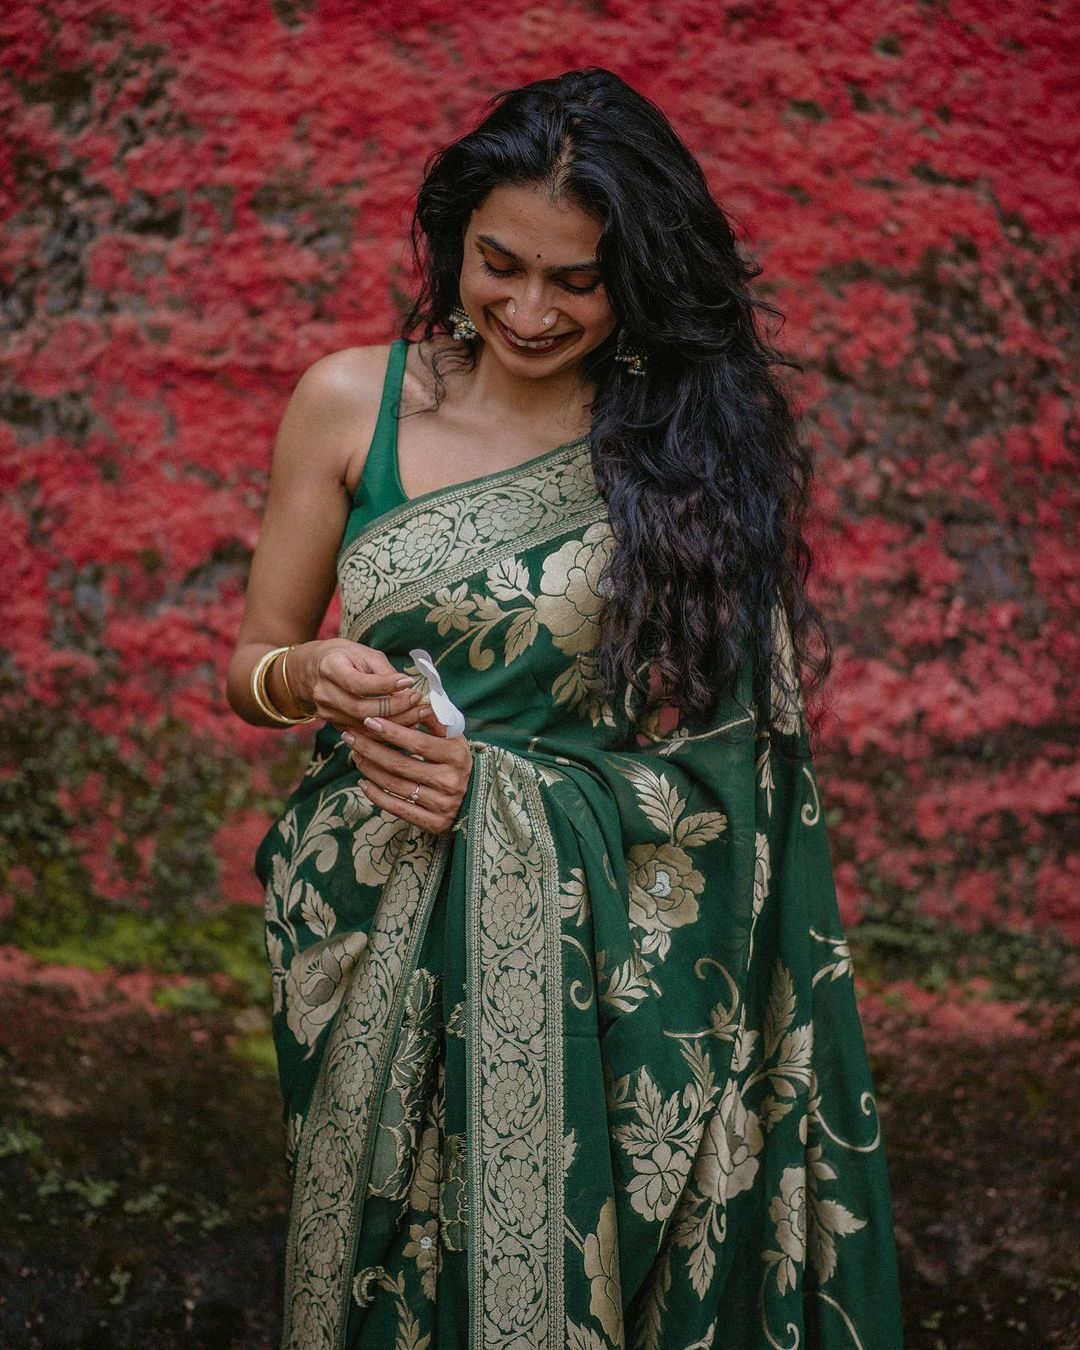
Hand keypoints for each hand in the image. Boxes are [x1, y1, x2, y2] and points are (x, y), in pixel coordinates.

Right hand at [290, 638, 430, 731]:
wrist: (314, 669)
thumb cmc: (346, 657)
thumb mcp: (364, 654)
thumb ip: (384, 672)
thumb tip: (408, 691)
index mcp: (329, 668)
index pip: (357, 682)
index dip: (384, 684)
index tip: (408, 681)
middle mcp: (324, 694)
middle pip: (361, 708)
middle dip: (394, 707)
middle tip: (420, 701)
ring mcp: (327, 713)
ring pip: (364, 725)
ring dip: (396, 722)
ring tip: (420, 714)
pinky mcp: (336, 725)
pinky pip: (364, 734)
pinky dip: (388, 731)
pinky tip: (407, 724)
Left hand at [341, 706, 473, 834]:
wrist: (476, 799)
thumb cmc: (458, 763)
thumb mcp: (454, 739)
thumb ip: (436, 721)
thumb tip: (416, 699)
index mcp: (456, 756)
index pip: (418, 743)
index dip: (392, 732)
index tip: (369, 721)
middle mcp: (449, 781)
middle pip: (400, 765)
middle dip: (371, 749)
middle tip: (351, 737)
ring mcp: (441, 804)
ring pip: (395, 786)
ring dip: (370, 769)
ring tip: (356, 756)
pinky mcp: (433, 823)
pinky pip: (397, 808)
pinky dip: (376, 796)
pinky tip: (363, 783)